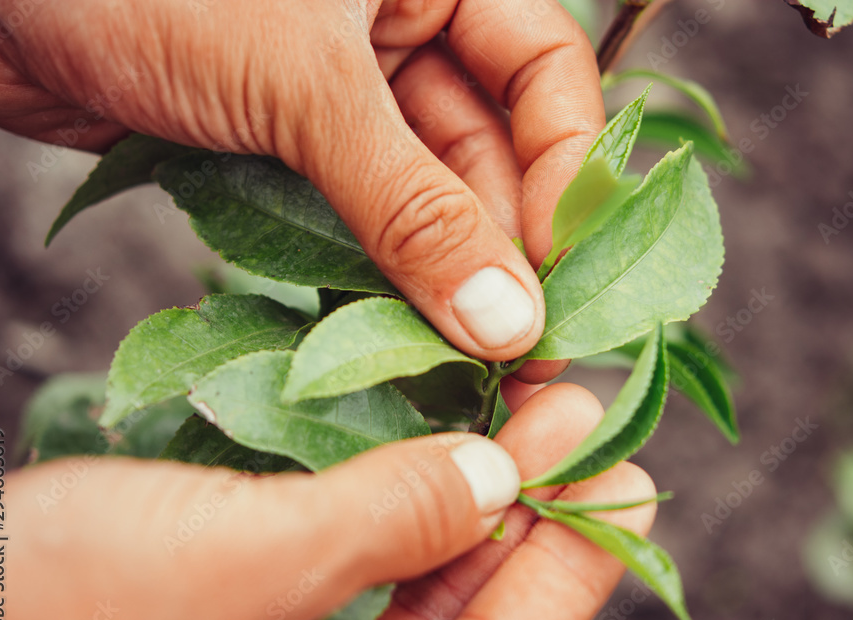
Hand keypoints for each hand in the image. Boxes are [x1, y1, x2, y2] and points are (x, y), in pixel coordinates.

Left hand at [0, 0, 602, 373]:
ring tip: (465, 354)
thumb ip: (412, 206)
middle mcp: (400, 27)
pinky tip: (396, 326)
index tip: (564, 270)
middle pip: (488, 148)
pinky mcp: (286, 147)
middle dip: (503, 245)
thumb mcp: (304, 85)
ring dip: (441, 272)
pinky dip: (374, 270)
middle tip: (520, 345)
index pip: (547, 72)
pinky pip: (356, 218)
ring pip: (422, 193)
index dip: (566, 170)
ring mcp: (341, 93)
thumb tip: (506, 316)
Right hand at [0, 384, 655, 619]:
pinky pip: (355, 569)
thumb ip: (390, 523)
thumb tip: (501, 477)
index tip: (628, 476)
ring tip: (521, 414)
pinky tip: (423, 445)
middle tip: (579, 417)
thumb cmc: (58, 619)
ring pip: (416, 588)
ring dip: (467, 500)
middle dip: (529, 515)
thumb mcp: (252, 561)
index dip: (573, 563)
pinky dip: (395, 506)